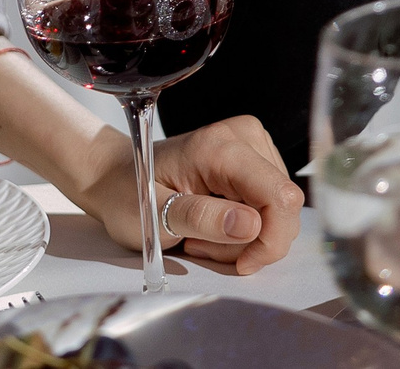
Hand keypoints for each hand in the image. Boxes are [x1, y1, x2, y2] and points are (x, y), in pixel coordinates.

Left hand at [69, 114, 302, 274]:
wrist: (117, 177)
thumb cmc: (130, 194)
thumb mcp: (154, 216)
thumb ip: (201, 218)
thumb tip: (251, 224)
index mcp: (219, 147)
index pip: (279, 196)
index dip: (270, 239)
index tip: (242, 263)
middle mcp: (242, 136)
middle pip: (282, 207)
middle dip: (249, 241)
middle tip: (200, 244)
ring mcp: (252, 144)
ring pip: (278, 211)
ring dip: (243, 237)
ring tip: (199, 234)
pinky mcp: (255, 158)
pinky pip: (270, 206)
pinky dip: (243, 228)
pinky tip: (212, 224)